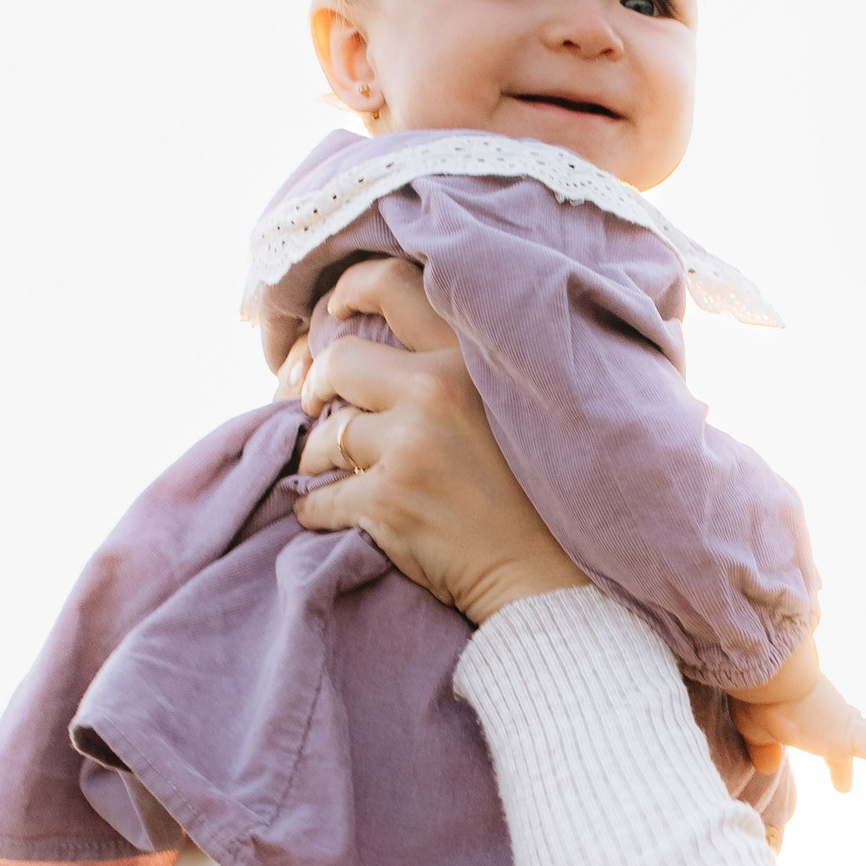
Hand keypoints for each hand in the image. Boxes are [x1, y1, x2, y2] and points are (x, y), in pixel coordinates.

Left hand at [290, 257, 580, 621]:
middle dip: (317, 386)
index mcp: (471, 357)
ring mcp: (409, 447)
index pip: (393, 284)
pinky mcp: (387, 502)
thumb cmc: (535, 497)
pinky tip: (336, 515)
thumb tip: (372, 351)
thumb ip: (459, 369)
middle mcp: (437, 391)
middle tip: (316, 406)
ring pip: (323, 435)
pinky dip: (317, 509)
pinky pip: (317, 497)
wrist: (549, 581)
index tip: (334, 311)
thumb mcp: (515, 407)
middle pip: (339, 361)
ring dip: (320, 458)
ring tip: (338, 475)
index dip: (350, 291)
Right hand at [735, 667, 865, 809]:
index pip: (840, 744)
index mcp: (821, 721)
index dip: (842, 767)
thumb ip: (764, 747)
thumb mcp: (757, 730)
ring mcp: (849, 727)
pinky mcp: (850, 733)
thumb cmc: (758, 698)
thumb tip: (765, 766)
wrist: (765, 678)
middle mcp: (840, 721)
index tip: (845, 787)